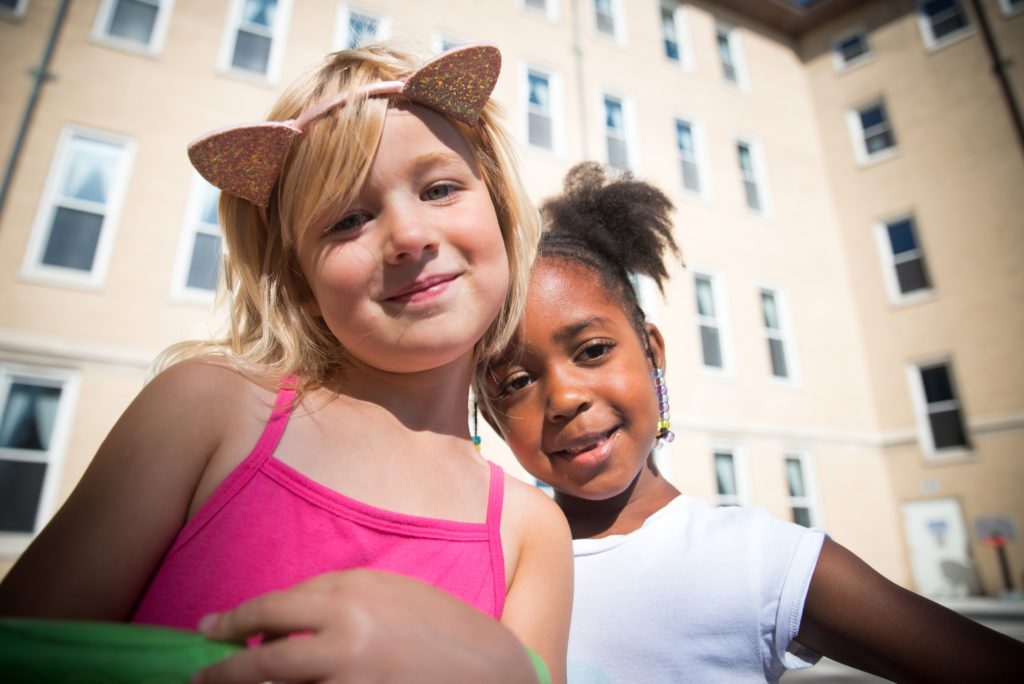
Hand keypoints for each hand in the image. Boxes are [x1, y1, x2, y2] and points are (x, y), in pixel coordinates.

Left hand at [191, 569, 538, 683]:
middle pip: (263, 660)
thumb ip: (335, 600)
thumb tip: (280, 623)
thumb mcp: (389, 592)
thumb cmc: (443, 625)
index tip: (210, 628)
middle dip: (222, 671)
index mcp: (353, 594)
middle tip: (199, 676)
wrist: (493, 670)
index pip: (272, 607)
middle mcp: (346, 637)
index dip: (233, 620)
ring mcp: (351, 680)